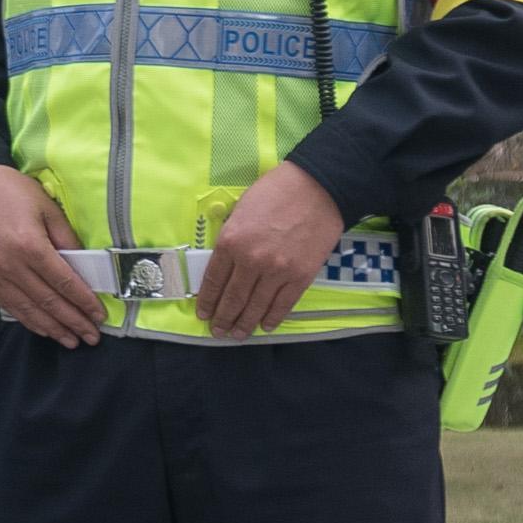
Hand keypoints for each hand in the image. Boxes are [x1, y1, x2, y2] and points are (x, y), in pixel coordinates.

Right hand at [0, 165, 105, 348]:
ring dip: (52, 328)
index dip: (84, 302)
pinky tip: (44, 328)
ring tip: (71, 340)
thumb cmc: (11, 191)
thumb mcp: (47, 208)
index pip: (63, 283)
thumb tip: (83, 269)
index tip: (99, 316)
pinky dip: (28, 320)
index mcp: (28, 245)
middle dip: (73, 322)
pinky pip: (8, 306)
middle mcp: (8, 265)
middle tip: (91, 337)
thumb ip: (66, 239)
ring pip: (27, 311)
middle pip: (47, 302)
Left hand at [191, 162, 343, 336]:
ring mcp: (277, 272)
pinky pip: (282, 305)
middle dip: (223, 318)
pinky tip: (264, 326)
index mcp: (231, 241)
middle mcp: (251, 261)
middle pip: (232, 298)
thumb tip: (224, 263)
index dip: (207, 301)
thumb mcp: (240, 209)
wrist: (318, 188)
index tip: (203, 314)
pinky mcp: (301, 277)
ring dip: (244, 324)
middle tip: (218, 331)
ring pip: (255, 306)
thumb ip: (231, 238)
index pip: (213, 280)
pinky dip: (272, 318)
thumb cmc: (276, 192)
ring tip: (237, 335)